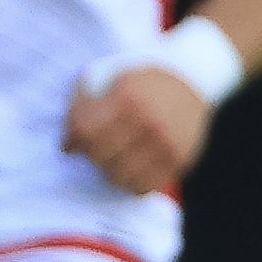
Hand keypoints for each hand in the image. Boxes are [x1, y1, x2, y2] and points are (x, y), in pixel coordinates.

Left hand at [67, 65, 214, 194]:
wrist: (194, 81)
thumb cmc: (141, 80)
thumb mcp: (110, 75)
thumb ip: (83, 102)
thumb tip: (67, 145)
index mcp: (128, 96)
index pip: (85, 130)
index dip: (72, 137)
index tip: (72, 139)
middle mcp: (150, 121)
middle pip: (99, 156)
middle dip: (89, 153)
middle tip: (94, 147)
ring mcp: (167, 143)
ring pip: (119, 177)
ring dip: (108, 169)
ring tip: (112, 156)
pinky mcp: (180, 160)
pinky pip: (143, 186)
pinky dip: (130, 181)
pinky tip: (129, 166)